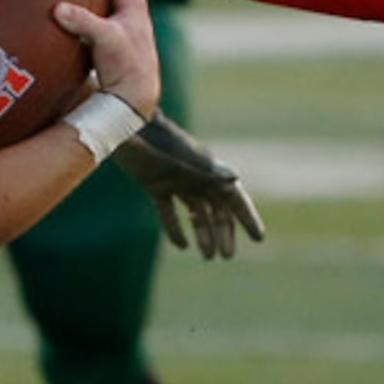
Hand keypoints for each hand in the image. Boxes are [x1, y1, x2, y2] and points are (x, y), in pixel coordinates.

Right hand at [52, 0, 160, 121]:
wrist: (133, 96)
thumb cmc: (128, 66)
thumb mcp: (106, 40)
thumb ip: (84, 22)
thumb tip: (58, 8)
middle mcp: (126, 6)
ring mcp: (116, 20)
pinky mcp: (106, 35)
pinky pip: (88, 12)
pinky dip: (75, 5)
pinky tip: (59, 10)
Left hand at [112, 113, 265, 259]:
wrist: (126, 126)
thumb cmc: (157, 141)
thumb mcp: (183, 159)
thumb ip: (208, 170)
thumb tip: (235, 181)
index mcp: (208, 170)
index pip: (235, 198)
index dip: (247, 218)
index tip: (257, 238)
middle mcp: (196, 176)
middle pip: (217, 210)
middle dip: (224, 232)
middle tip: (226, 257)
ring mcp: (176, 180)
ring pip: (196, 212)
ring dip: (204, 233)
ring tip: (208, 257)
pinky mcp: (155, 183)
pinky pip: (168, 210)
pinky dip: (175, 227)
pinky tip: (181, 246)